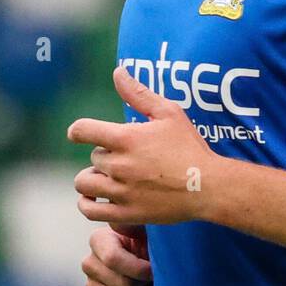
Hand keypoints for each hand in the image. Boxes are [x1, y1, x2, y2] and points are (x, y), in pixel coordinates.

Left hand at [69, 66, 223, 225]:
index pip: (82, 130)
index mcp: (126, 139)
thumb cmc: (190, 147)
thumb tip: (118, 72)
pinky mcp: (125, 213)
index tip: (79, 134)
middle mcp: (119, 165)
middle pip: (93, 158)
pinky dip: (87, 203)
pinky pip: (89, 210)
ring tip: (109, 178)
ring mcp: (120, 192)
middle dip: (106, 156)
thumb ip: (139, 94)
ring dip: (92, 179)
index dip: (78, 131)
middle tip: (126, 159)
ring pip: (85, 183)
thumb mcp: (169, 113)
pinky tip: (96, 198)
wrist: (208, 187)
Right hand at [82, 225, 153, 285]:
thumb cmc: (153, 243)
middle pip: (123, 285)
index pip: (113, 260)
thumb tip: (123, 224)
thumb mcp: (149, 229)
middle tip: (156, 278)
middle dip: (146, 284)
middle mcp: (89, 263)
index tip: (155, 267)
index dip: (140, 269)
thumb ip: (137, 225)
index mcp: (99, 240)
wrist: (155, 263)